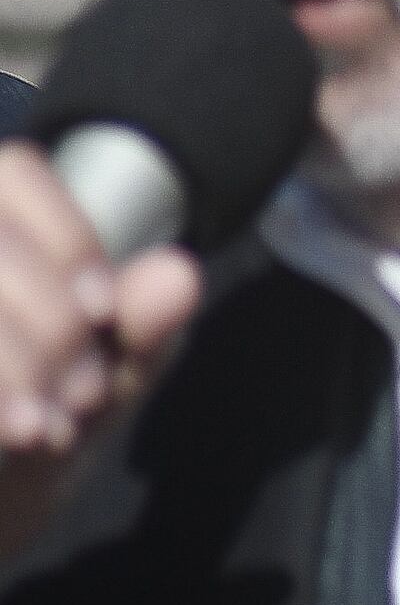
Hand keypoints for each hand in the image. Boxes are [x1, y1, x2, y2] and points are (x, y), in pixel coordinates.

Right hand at [0, 141, 199, 561]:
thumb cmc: (30, 421)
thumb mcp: (94, 377)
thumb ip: (136, 329)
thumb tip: (177, 274)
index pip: (13, 174)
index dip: (66, 238)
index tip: (102, 311)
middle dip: (48, 323)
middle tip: (79, 396)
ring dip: (14, 359)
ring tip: (45, 427)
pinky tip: (13, 431)